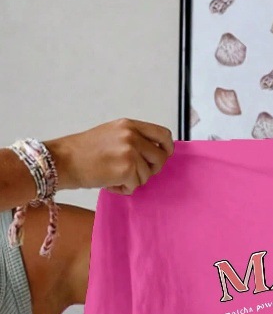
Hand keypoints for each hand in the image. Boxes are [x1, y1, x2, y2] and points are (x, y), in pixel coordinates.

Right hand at [45, 118, 173, 194]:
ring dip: (133, 181)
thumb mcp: (112, 135)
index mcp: (129, 125)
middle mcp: (132, 135)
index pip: (163, 134)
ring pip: (148, 175)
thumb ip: (133, 140)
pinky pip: (135, 186)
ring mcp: (130, 152)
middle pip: (161, 158)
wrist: (64, 160)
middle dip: (151, 169)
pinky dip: (123, 189)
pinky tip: (109, 182)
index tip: (163, 156)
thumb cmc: (84, 151)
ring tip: (113, 176)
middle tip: (134, 173)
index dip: (167, 148)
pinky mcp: (127, 169)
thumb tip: (155, 153)